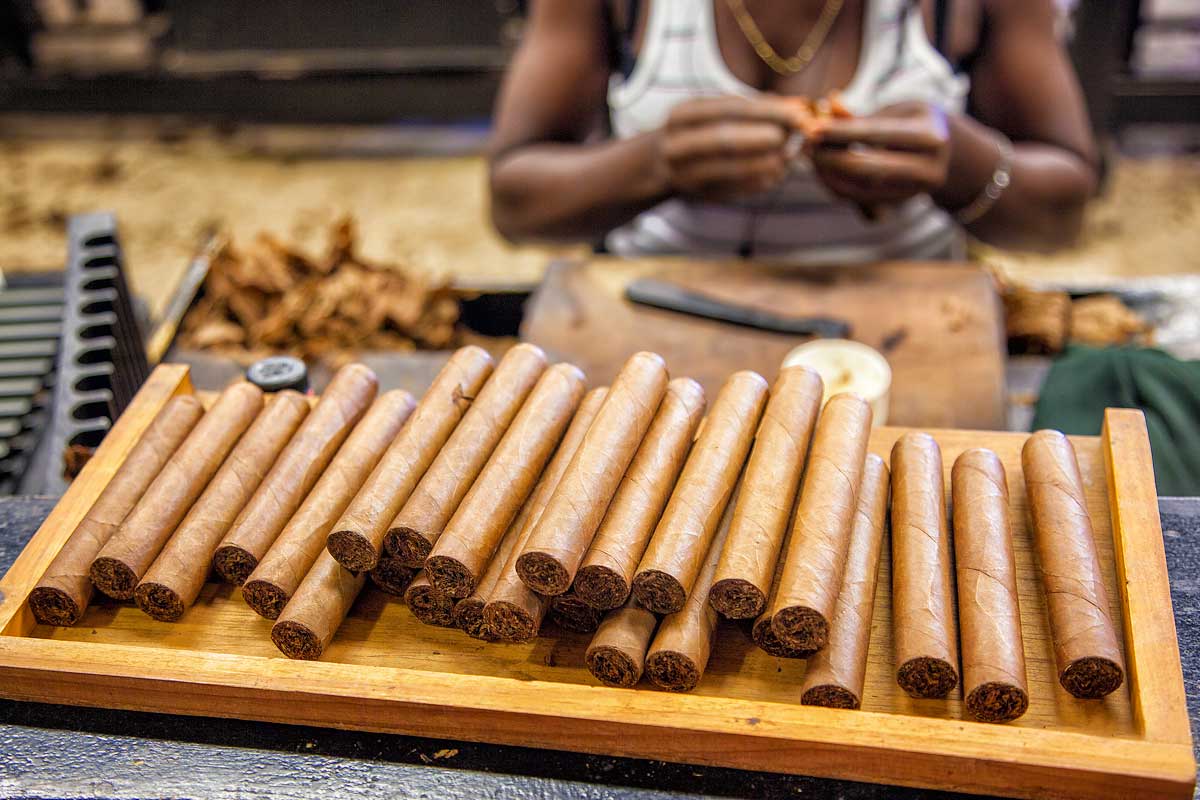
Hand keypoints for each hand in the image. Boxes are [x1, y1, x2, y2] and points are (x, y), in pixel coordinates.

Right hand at [658, 96, 795, 201]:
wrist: (661, 163)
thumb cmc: (701, 129)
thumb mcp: (717, 110)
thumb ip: (755, 107)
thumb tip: (799, 106)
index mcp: (682, 115)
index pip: (731, 109)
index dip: (768, 111)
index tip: (799, 112)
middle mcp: (676, 145)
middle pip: (724, 140)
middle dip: (764, 138)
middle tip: (793, 137)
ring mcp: (684, 174)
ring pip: (729, 169)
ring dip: (766, 163)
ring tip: (789, 156)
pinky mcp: (698, 196)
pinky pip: (734, 191)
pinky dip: (759, 182)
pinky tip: (777, 174)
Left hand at [807, 101, 950, 208]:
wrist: (946, 153)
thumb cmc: (915, 122)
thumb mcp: (896, 110)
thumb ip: (862, 114)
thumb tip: (829, 104)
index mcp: (931, 137)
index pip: (877, 135)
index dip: (841, 132)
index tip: (812, 128)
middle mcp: (927, 170)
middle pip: (866, 169)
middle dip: (830, 158)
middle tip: (806, 144)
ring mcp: (914, 193)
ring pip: (858, 188)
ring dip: (827, 173)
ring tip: (810, 152)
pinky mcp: (898, 205)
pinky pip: (858, 198)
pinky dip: (835, 183)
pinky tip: (821, 167)